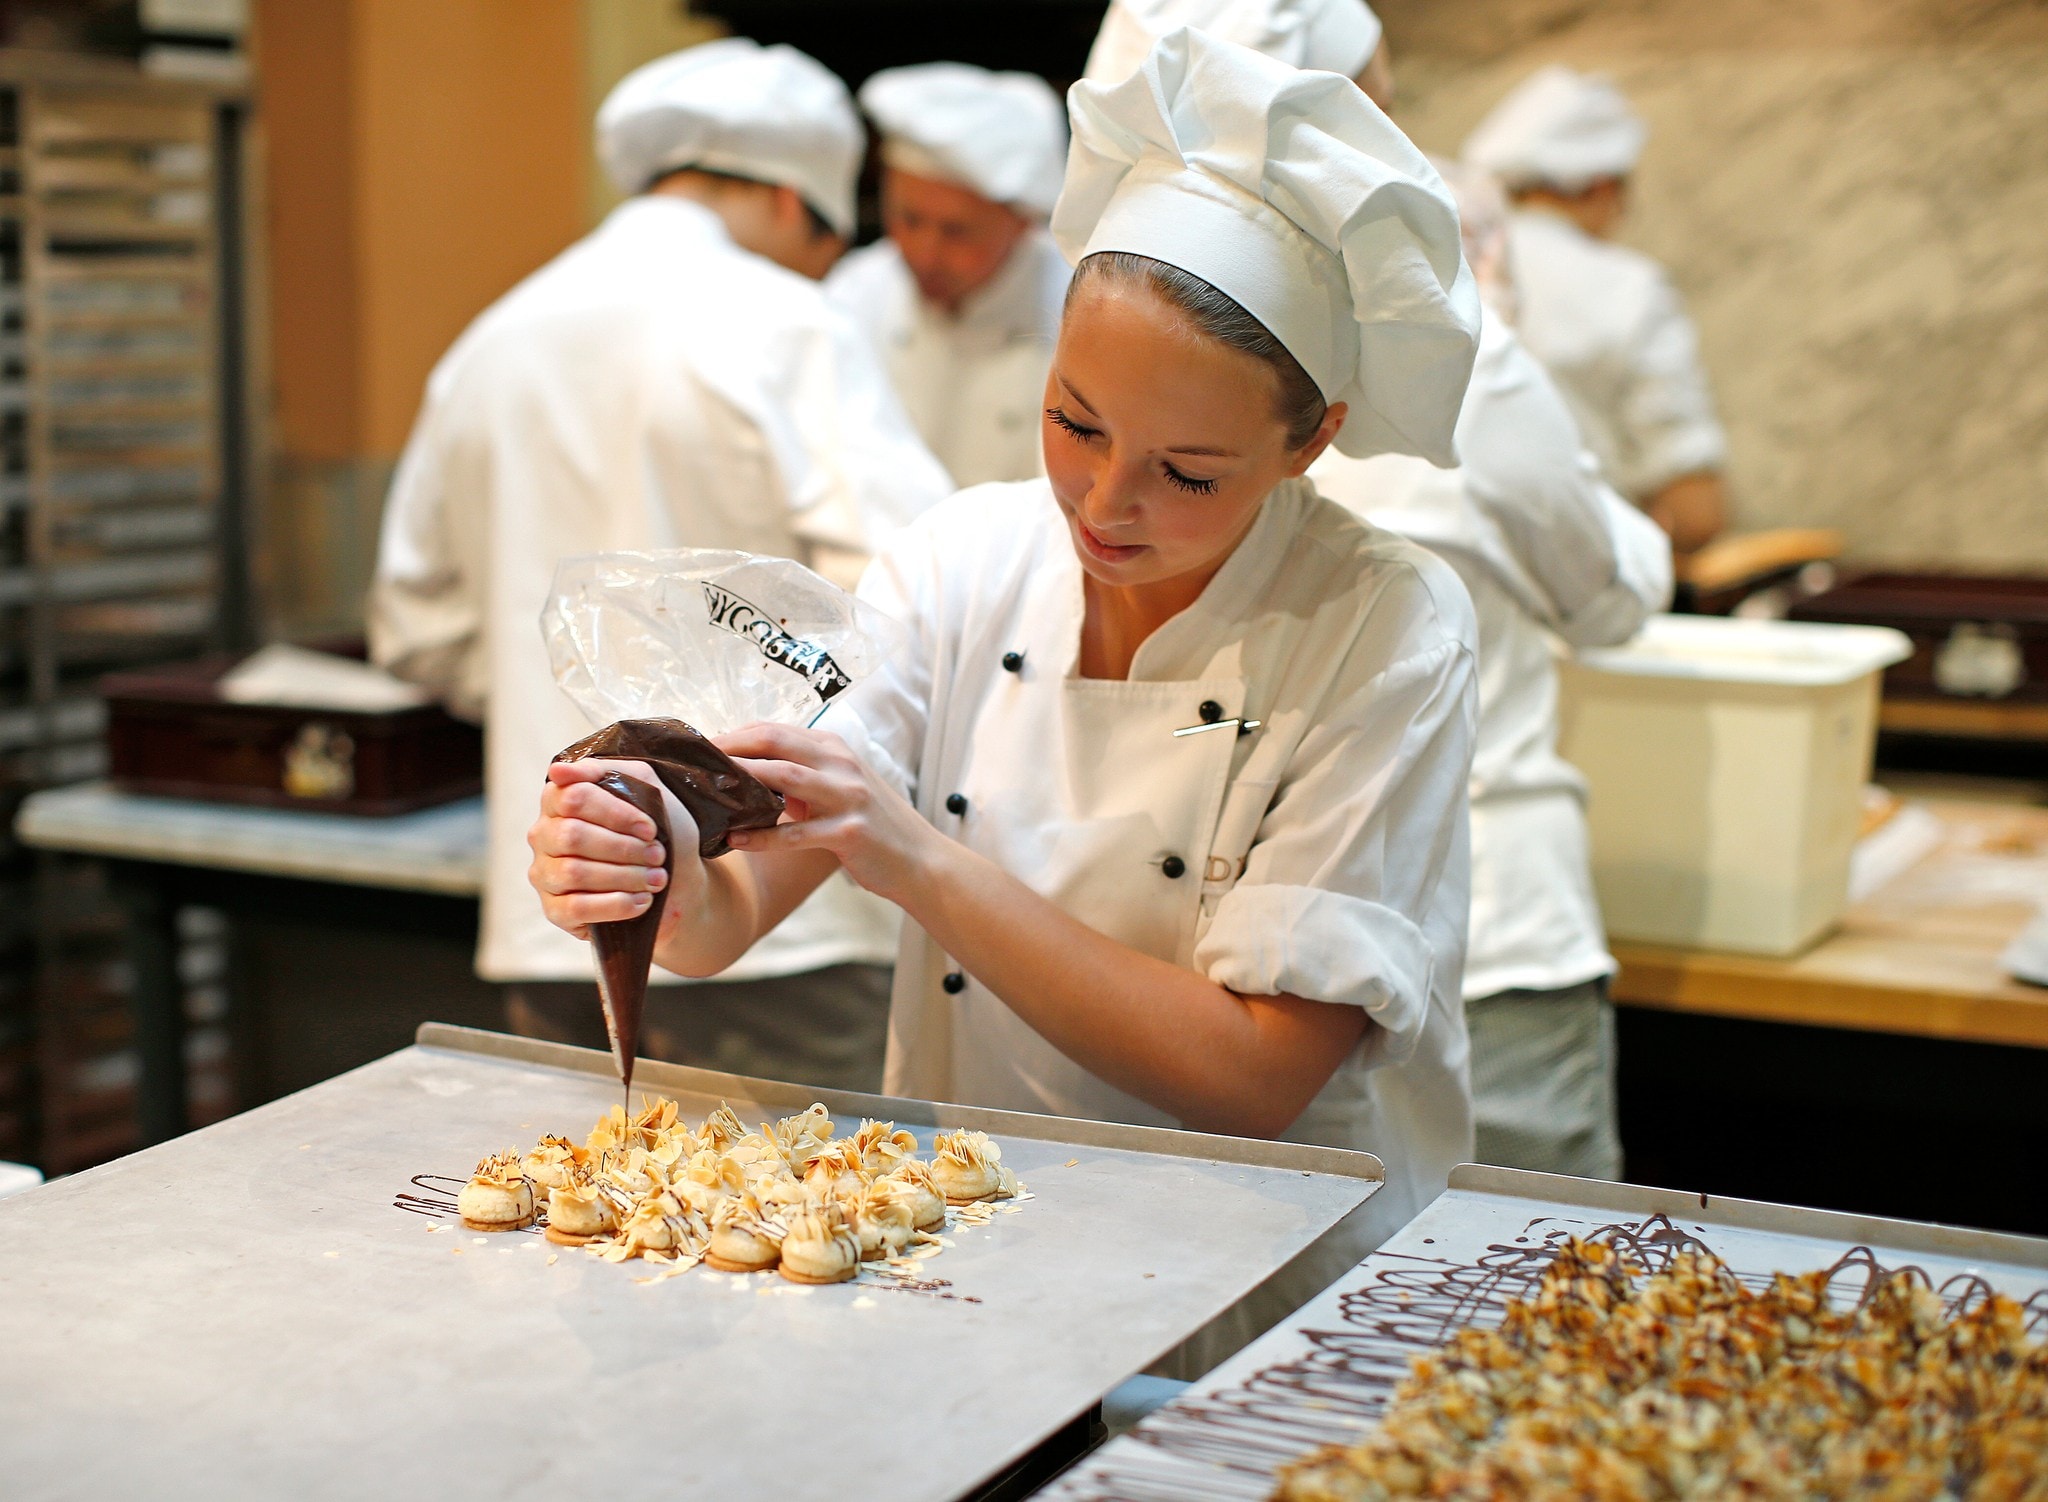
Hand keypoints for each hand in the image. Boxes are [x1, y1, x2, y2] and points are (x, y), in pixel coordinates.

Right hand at [526, 759, 699, 940]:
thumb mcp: (641, 787)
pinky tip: (642, 901)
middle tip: (657, 856)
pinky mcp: (555, 910)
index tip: (650, 828)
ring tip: (656, 879)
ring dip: (624, 876)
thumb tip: (558, 771)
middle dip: (623, 848)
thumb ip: (602, 771)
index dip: (616, 814)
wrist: (677, 881)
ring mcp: (545, 874)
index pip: (574, 797)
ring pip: (574, 872)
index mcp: (558, 800)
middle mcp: (544, 835)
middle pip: (572, 835)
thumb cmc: (654, 832)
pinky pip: (575, 908)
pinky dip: (615, 904)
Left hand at [716, 723, 936, 904]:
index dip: (735, 734)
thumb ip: (803, 778)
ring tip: (707, 792)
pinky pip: (795, 833)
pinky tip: (736, 840)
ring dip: (742, 781)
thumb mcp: (841, 790)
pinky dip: (762, 837)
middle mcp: (842, 764)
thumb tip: (753, 777)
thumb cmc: (873, 826)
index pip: (775, 730)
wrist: (920, 860)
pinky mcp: (849, 831)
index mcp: (836, 749)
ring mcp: (848, 796)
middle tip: (694, 761)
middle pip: (775, 741)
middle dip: (730, 747)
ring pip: (784, 776)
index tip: (702, 746)